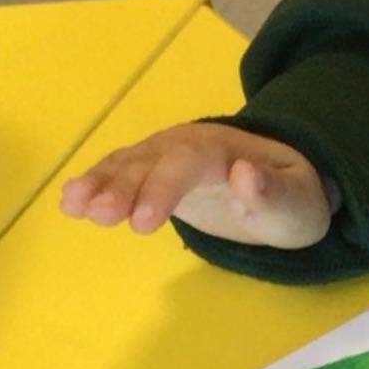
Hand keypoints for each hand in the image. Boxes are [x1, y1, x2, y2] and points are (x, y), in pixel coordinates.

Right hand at [59, 121, 331, 246]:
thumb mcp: (298, 203)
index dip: (163, 188)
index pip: (187, 163)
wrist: (283, 188)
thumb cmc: (291, 200)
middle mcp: (187, 145)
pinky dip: (95, 185)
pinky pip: (119, 175)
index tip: (144, 222)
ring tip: (72, 206)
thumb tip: (244, 174)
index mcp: (223, 149)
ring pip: (128, 165)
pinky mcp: (152, 175)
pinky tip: (70, 202)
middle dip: (122, 187)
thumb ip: (274, 193)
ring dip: (99, 184)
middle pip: (150, 162)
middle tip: (99, 216)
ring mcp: (165, 158)